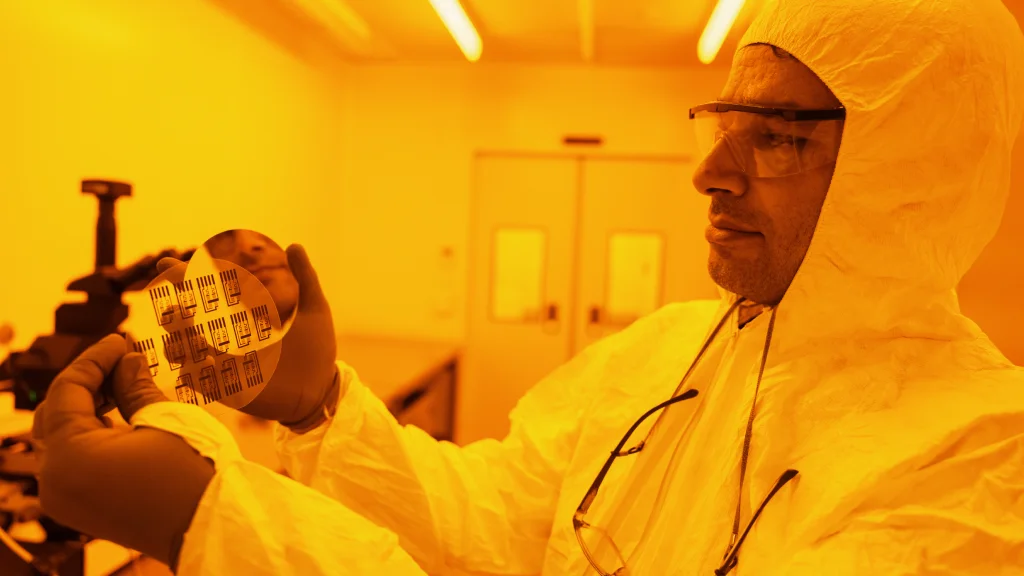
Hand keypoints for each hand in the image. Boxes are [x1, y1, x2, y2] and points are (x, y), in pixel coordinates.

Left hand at [31, 334, 214, 568]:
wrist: (213, 523)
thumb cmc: (192, 468)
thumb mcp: (163, 417)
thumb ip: (134, 385)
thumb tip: (125, 360)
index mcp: (69, 456)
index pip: (67, 390)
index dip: (95, 358)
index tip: (122, 338)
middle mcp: (55, 481)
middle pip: (58, 413)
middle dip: (90, 381)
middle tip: (123, 357)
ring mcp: (65, 498)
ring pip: (65, 436)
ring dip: (91, 406)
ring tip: (126, 382)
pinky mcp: (81, 507)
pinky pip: (75, 460)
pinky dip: (93, 433)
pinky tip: (123, 414)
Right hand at [157, 244, 339, 428]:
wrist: (323, 386)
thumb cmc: (316, 348)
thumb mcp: (313, 309)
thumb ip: (304, 278)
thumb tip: (294, 245)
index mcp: (240, 315)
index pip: (203, 293)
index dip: (180, 277)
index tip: (165, 264)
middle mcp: (225, 338)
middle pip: (179, 324)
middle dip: (172, 317)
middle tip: (182, 312)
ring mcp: (223, 364)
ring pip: (179, 351)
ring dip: (178, 342)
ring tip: (193, 340)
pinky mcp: (227, 389)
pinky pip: (195, 380)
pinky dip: (193, 371)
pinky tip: (208, 363)